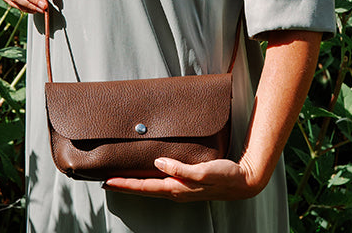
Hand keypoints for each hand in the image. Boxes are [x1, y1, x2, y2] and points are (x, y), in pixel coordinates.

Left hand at [102, 156, 264, 202]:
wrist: (244, 181)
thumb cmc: (226, 176)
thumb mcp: (203, 171)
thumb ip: (181, 169)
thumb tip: (158, 162)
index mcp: (178, 188)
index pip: (145, 187)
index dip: (126, 184)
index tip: (108, 181)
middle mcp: (177, 190)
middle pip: (145, 189)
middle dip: (125, 185)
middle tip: (107, 180)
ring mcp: (182, 188)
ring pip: (152, 186)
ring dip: (136, 183)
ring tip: (122, 177)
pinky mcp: (187, 182)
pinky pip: (163, 182)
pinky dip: (150, 179)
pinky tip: (149, 173)